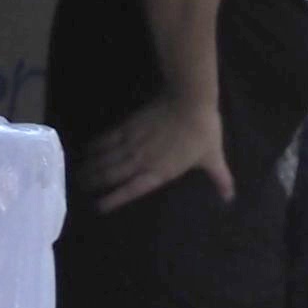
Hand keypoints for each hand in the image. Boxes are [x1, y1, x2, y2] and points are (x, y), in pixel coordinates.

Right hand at [80, 95, 228, 211]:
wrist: (189, 101)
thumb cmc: (203, 132)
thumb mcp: (213, 158)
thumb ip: (220, 179)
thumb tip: (230, 197)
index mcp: (161, 171)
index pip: (133, 189)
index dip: (115, 199)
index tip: (99, 206)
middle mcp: (142, 160)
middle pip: (113, 175)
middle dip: (95, 182)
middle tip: (79, 188)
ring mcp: (133, 143)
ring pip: (106, 159)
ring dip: (91, 167)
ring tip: (77, 174)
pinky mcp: (128, 126)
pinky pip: (107, 139)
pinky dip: (96, 146)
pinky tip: (87, 150)